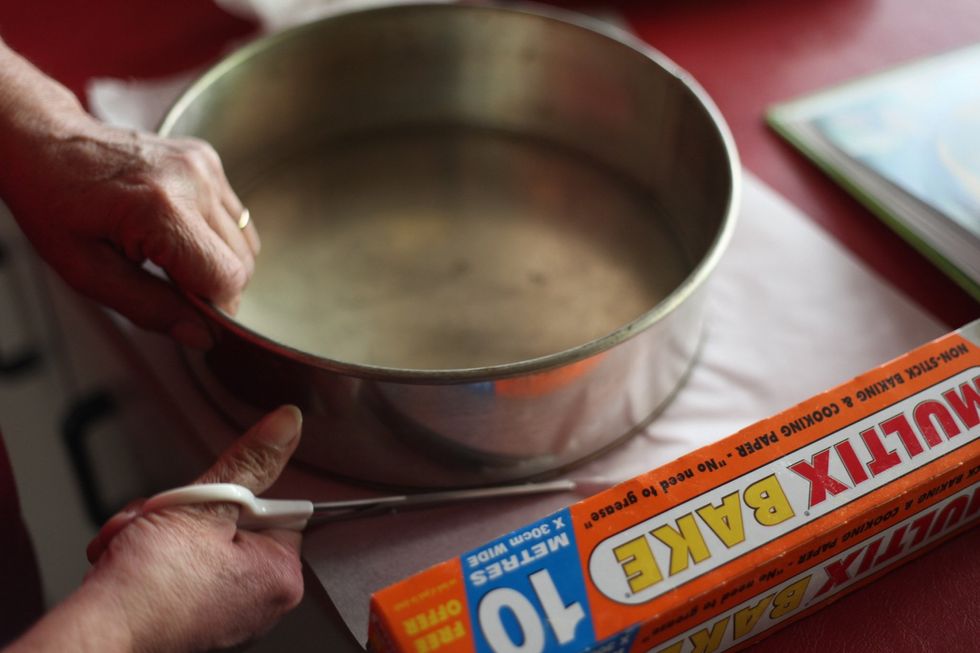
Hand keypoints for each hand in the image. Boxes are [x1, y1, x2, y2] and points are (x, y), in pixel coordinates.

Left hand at [0, 40, 258, 348]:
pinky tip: (178, 229)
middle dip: (213, 286)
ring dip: (217, 260)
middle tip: (168, 284)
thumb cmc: (54, 204)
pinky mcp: (208, 159)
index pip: (227, 279)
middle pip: (242, 263)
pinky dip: (216, 235)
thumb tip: (200, 336)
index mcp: (160, 209)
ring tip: (170, 255)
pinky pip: (236, 217)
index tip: (182, 309)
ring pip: (246, 243)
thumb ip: (148, 307)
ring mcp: (204, 166)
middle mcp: (192, 181)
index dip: (211, 307)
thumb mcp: (86, 271)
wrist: (44, 141)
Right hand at [85, 406, 303, 651]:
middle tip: (158, 519)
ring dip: (156, 532)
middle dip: (183, 512)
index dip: (235, 493)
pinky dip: (147, 559)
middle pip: (228, 524)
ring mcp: (222, 615)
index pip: (274, 510)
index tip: (207, 497)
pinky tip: (124, 562)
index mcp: (280, 577)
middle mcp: (259, 603)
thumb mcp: (206, 503)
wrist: (97, 636)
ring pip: (194, 544)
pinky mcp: (187, 621)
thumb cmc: (149, 585)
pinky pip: (175, 572)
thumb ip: (250, 462)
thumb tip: (287, 425)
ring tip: (134, 542)